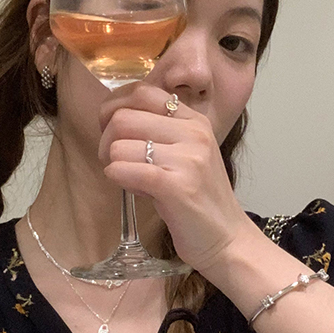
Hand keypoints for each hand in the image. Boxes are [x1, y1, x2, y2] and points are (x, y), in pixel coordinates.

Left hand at [97, 84, 253, 274]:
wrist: (227, 240)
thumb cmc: (199, 201)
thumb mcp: (186, 156)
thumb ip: (159, 134)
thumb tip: (113, 119)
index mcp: (195, 121)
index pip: (143, 92)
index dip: (116, 110)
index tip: (113, 133)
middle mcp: (194, 133)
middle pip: (124, 117)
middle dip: (106, 140)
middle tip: (112, 161)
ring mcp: (188, 159)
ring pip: (119, 146)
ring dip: (112, 164)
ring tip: (129, 179)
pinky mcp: (177, 186)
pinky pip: (126, 169)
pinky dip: (117, 177)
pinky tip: (130, 188)